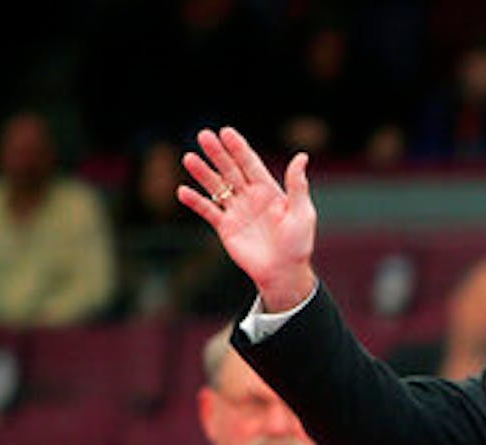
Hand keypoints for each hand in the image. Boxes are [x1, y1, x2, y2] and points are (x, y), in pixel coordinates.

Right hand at [177, 127, 317, 310]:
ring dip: (203, 173)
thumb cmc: (298, 244)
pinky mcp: (226, 227)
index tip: (226, 132)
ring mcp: (236, 211)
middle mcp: (250, 197)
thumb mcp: (302, 213)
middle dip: (217, 153)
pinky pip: (208, 211)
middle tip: (203, 135)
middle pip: (230, 170)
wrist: (283, 272)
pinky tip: (183, 191)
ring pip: (216, 187)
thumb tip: (301, 156)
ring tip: (189, 158)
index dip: (238, 148)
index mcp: (269, 190)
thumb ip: (297, 185)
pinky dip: (196, 202)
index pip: (250, 163)